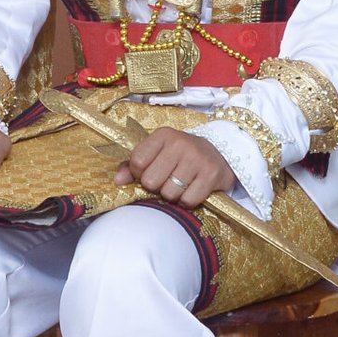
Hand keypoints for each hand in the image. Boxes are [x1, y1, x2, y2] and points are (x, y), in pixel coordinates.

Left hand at [115, 126, 235, 208]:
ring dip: (172, 195)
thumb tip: (117, 182)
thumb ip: (133, 165)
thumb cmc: (181, 155)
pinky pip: (188, 200)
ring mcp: (197, 159)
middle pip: (151, 181)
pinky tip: (192, 190)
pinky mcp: (211, 175)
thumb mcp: (158, 152)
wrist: (220, 153)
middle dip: (156, 187)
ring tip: (180, 184)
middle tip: (166, 180)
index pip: (137, 162)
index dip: (138, 174)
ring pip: (169, 193)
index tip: (148, 172)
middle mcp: (180, 143)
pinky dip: (188, 201)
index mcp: (163, 135)